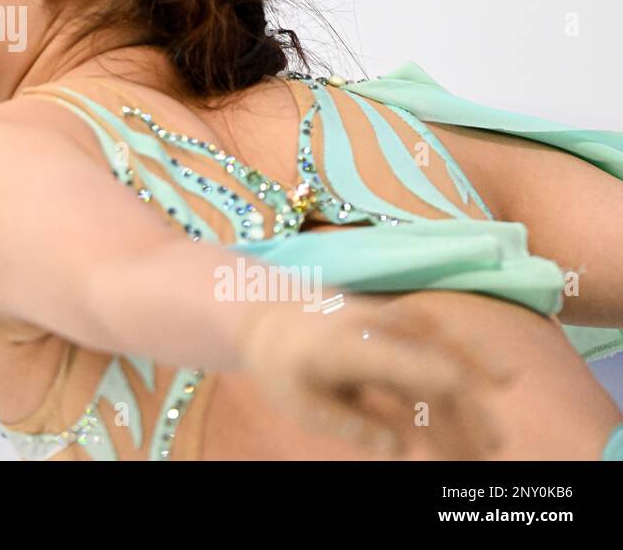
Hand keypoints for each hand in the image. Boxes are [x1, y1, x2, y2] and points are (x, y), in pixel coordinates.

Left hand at [233, 293, 516, 458]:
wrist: (272, 315)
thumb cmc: (283, 365)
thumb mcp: (300, 402)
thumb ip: (348, 423)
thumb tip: (399, 448)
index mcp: (348, 346)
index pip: (400, 360)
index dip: (434, 376)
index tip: (464, 400)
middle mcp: (379, 330)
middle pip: (436, 364)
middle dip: (468, 407)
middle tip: (492, 448)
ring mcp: (395, 329)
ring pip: (445, 365)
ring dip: (468, 407)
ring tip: (489, 450)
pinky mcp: (403, 334)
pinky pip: (438, 362)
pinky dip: (457, 392)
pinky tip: (468, 424)